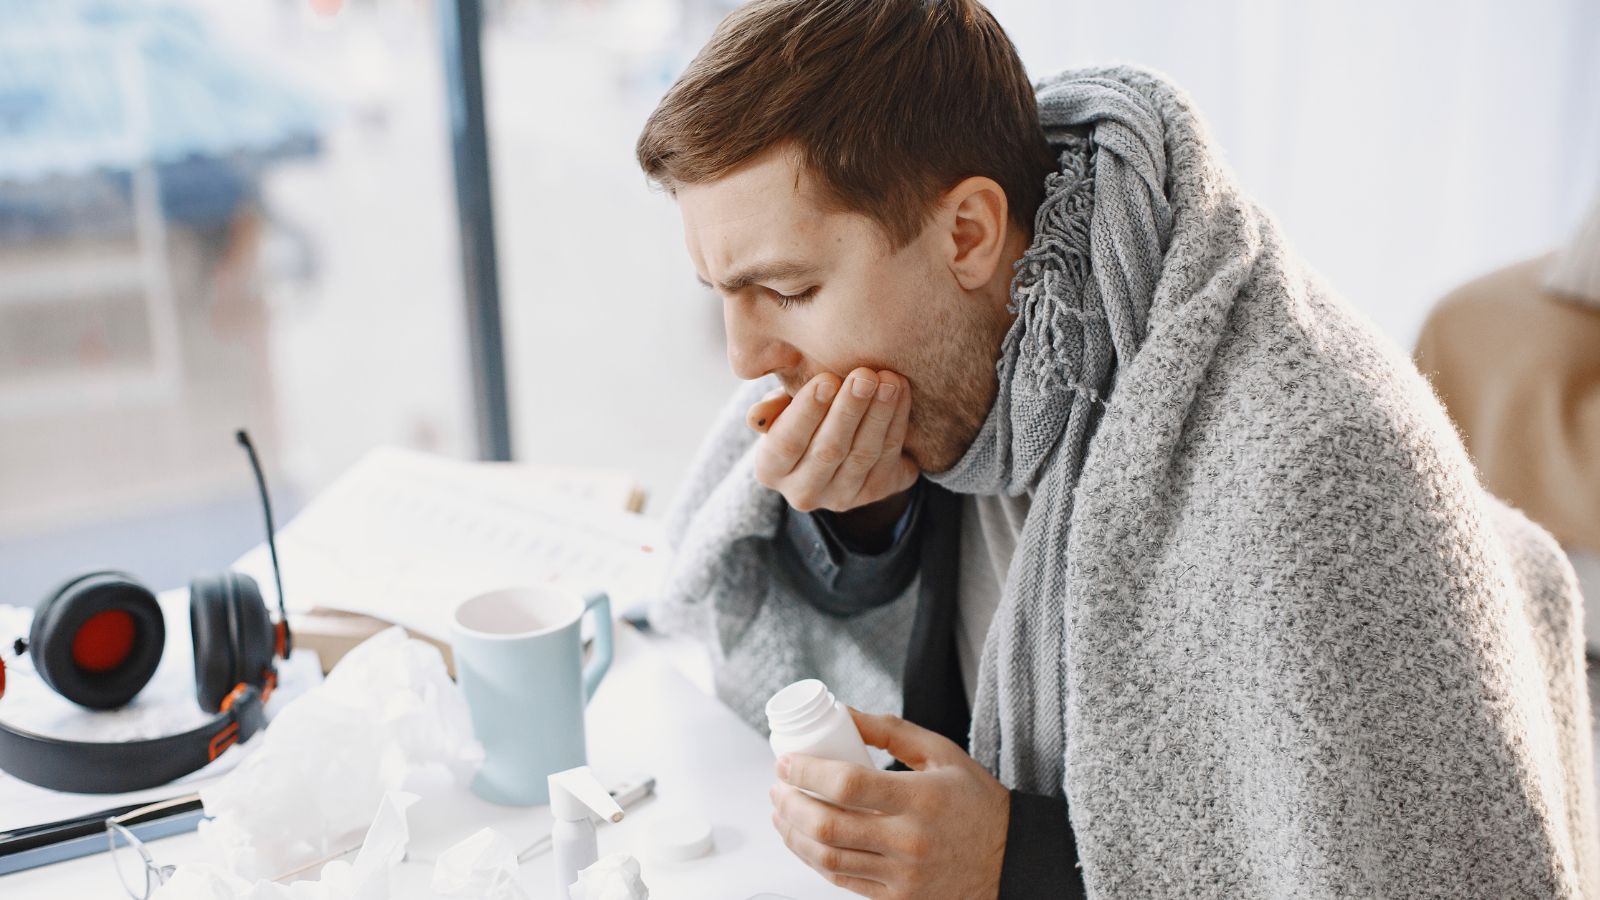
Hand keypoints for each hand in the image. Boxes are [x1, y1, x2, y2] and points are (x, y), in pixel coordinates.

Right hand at [745, 368, 917, 513]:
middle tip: (865, 375)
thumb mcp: (782, 410)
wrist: (837, 445)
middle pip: (828, 450)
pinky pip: (888, 456)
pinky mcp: (875, 493)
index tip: (827, 379)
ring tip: (889, 380)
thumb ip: (773, 409)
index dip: (807, 412)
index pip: (786, 442)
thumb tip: (757, 416)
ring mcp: (841, 498)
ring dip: (879, 414)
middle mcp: (803, 492)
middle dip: (849, 410)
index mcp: (770, 469)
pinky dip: (896, 422)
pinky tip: (900, 392)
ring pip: (863, 454)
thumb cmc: (803, 417)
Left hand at [768, 708, 1009, 898]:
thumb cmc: (974, 801)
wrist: (1011, 860)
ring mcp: (902, 876)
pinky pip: (843, 880)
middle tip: (777, 786)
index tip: (785, 762)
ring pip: (828, 859)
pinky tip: (804, 840)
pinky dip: (815, 860)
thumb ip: (890, 731)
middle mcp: (909, 841)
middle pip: (828, 826)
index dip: (806, 773)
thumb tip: (843, 713)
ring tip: (781, 812)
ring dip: (793, 834)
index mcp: (920, 799)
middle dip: (790, 804)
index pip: (847, 786)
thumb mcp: (942, 753)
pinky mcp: (897, 899)